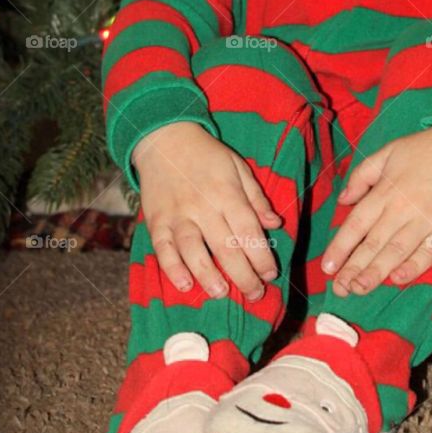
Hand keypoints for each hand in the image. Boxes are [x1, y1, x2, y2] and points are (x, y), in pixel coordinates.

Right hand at [132, 121, 281, 299]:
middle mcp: (202, 206)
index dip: (261, 255)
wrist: (164, 139)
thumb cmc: (207, 155)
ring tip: (222, 293)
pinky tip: (185, 284)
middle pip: (225, 246)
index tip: (271, 274)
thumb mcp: (238, 167)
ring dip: (209, 275)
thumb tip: (275, 224)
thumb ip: (256, 198)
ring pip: (193, 250)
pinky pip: (163, 249)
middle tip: (255, 294)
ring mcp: (177, 215)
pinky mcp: (156, 221)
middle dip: (243, 274)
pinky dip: (172, 268)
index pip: (248, 230)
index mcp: (227, 192)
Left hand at [320, 126, 431, 295]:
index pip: (356, 225)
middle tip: (339, 289)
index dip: (340, 247)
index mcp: (385, 191)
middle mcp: (402, 208)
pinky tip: (398, 279)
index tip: (327, 268)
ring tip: (359, 289)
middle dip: (353, 268)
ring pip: (397, 252)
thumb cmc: (428, 148)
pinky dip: (414, 267)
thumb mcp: (389, 151)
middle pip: (373, 244)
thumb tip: (342, 200)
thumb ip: (362, 175)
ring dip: (376, 273)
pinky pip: (430, 253)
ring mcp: (427, 220)